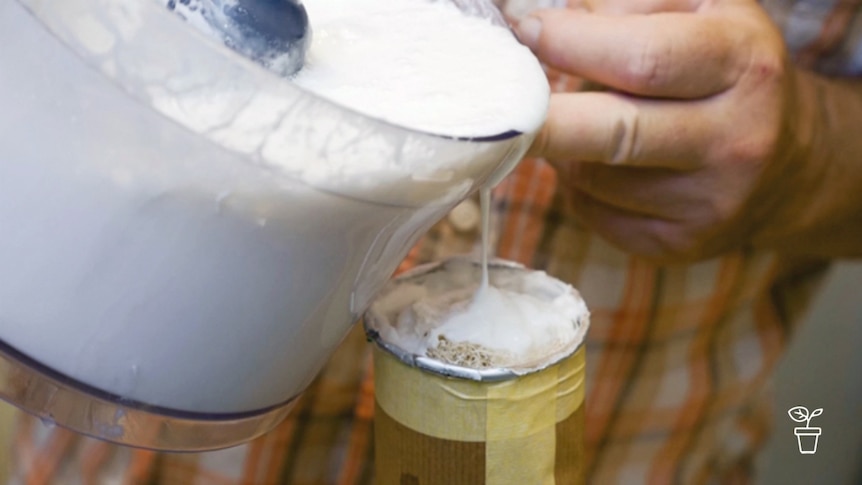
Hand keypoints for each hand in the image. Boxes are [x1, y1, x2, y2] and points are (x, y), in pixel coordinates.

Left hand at [514, 0, 826, 261]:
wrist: (786, 162)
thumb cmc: (723, 69)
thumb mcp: (698, 11)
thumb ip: (622, 7)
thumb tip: (528, 18)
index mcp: (743, 64)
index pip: (641, 59)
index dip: (570, 43)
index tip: (523, 29)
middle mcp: (735, 139)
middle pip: (613, 134)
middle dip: (543, 121)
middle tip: (498, 110)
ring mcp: (709, 203)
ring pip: (592, 177)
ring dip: (567, 148)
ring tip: (586, 124)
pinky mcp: (680, 245)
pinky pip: (594, 213)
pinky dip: (579, 186)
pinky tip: (604, 165)